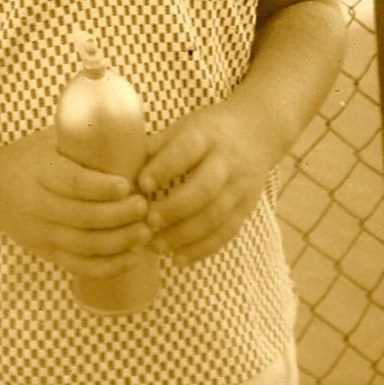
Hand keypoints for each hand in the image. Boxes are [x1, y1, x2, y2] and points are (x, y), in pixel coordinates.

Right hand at [0, 127, 151, 277]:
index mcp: (40, 173)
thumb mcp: (49, 139)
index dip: (102, 187)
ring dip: (120, 242)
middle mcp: (39, 206)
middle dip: (119, 216)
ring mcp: (41, 234)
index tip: (128, 185)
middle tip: (145, 206)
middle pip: (83, 218)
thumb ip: (82, 135)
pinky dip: (109, 266)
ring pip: (85, 247)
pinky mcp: (46, 253)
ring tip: (146, 230)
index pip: (73, 183)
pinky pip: (80, 267)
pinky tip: (132, 255)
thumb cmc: (29, 157)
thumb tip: (127, 123)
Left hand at [137, 100, 276, 266]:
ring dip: (184, 235)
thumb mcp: (185, 125)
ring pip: (215, 216)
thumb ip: (158, 144)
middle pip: (203, 188)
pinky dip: (203, 249)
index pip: (186, 151)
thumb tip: (125, 165)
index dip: (163, 168)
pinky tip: (179, 259)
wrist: (258, 129)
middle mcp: (227, 160)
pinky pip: (226, 232)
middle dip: (174, 209)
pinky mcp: (247, 206)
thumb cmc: (209, 129)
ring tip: (157, 247)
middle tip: (147, 223)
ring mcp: (240, 186)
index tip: (141, 184)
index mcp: (206, 135)